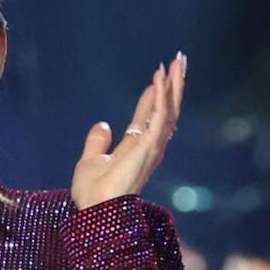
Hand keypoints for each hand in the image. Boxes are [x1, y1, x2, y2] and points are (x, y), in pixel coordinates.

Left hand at [72, 53, 184, 209]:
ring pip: (168, 111)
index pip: (148, 116)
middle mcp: (149, 147)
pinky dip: (160, 97)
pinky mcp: (148, 148)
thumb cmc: (92, 192)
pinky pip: (158, 118)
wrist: (93, 208)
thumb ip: (97, 142)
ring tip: (177, 62)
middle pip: (166, 110)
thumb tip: (103, 124)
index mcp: (136, 148)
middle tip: (179, 61)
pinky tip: (160, 79)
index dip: (154, 95)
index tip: (158, 75)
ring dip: (173, 86)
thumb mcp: (90, 160)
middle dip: (173, 86)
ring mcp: (151, 147)